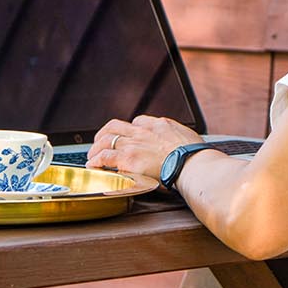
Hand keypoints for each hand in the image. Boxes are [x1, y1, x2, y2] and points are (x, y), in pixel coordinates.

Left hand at [87, 115, 201, 179]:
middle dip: (105, 134)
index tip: (127, 137)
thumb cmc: (194, 157)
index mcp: (158, 125)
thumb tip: (181, 144)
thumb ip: (178, 138)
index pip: (138, 121)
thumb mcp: (187, 138)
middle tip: (101, 142)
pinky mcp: (128, 159)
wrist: (192, 164)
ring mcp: (133, 144)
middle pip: (116, 127)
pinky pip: (104, 157)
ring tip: (93, 156)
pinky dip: (95, 160)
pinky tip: (93, 165)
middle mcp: (143, 131)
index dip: (130, 129)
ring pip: (106, 140)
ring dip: (96, 147)